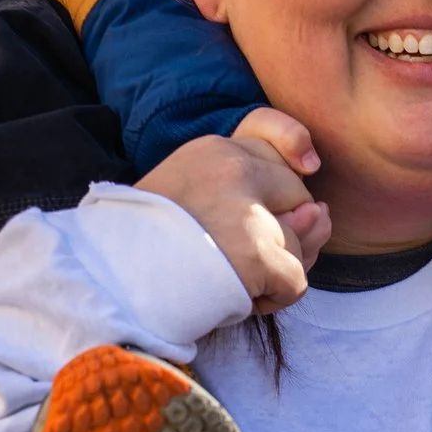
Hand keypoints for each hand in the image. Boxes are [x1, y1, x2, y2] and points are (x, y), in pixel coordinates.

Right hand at [138, 108, 332, 314]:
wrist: (109, 281)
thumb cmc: (147, 249)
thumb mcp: (190, 198)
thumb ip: (257, 195)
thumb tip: (322, 213)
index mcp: (211, 149)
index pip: (273, 132)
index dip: (293, 155)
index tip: (306, 170)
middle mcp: (233, 169)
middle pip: (298, 196)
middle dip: (284, 231)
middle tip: (240, 256)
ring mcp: (247, 210)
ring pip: (300, 243)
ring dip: (275, 269)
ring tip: (231, 277)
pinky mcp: (257, 252)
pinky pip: (296, 280)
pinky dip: (275, 298)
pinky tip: (239, 298)